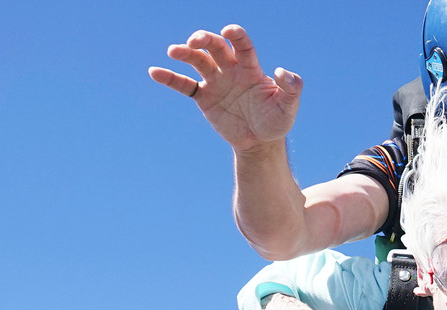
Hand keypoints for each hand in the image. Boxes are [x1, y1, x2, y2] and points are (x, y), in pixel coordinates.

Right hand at [148, 24, 301, 152]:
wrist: (260, 142)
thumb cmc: (276, 121)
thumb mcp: (288, 106)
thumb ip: (291, 88)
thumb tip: (282, 71)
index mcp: (251, 68)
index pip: (242, 46)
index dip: (236, 36)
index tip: (229, 31)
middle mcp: (231, 70)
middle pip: (215, 47)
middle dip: (205, 40)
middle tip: (195, 41)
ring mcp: (215, 82)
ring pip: (197, 61)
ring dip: (185, 53)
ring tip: (174, 51)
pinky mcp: (204, 97)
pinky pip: (184, 85)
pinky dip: (169, 78)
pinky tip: (154, 72)